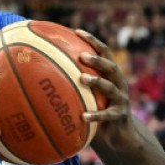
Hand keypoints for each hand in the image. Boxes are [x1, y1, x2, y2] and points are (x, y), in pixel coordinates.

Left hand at [75, 30, 137, 149]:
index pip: (104, 52)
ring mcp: (121, 100)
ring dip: (97, 82)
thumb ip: (75, 81)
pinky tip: (83, 117)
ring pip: (111, 88)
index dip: (92, 41)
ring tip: (82, 78)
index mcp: (111, 74)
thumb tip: (43, 71)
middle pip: (111, 67)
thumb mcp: (90, 93)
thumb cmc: (99, 108)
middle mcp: (119, 84)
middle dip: (97, 60)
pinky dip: (96, 115)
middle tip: (81, 56)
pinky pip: (108, 115)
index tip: (77, 31)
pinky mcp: (120, 116)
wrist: (122, 133)